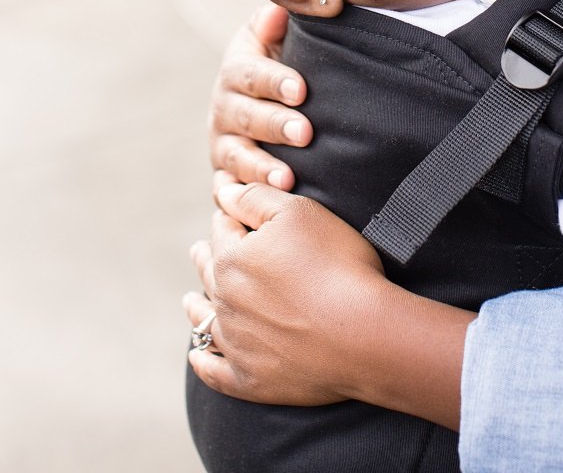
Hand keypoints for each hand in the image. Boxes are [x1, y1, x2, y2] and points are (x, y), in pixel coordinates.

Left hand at [185, 177, 469, 426]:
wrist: (363, 333)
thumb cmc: (337, 264)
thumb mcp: (299, 212)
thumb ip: (255, 198)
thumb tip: (223, 193)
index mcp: (232, 259)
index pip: (223, 229)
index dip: (229, 217)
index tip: (229, 214)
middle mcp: (225, 301)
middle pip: (209, 272)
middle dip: (205, 257)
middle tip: (199, 250)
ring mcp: (236, 343)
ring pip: (205, 321)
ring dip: (197, 307)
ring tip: (190, 300)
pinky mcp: (250, 380)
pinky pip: (214, 372)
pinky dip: (203, 362)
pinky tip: (198, 357)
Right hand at [209, 3, 312, 187]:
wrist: (261, 100)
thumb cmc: (279, 65)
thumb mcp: (273, 38)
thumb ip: (273, 24)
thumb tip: (276, 12)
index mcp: (237, 73)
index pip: (252, 75)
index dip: (276, 81)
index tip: (301, 90)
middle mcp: (224, 109)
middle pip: (247, 117)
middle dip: (275, 125)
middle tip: (304, 132)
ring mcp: (224, 146)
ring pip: (237, 158)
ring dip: (261, 169)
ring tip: (288, 180)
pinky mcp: (227, 177)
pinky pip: (229, 193)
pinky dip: (240, 203)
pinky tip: (258, 211)